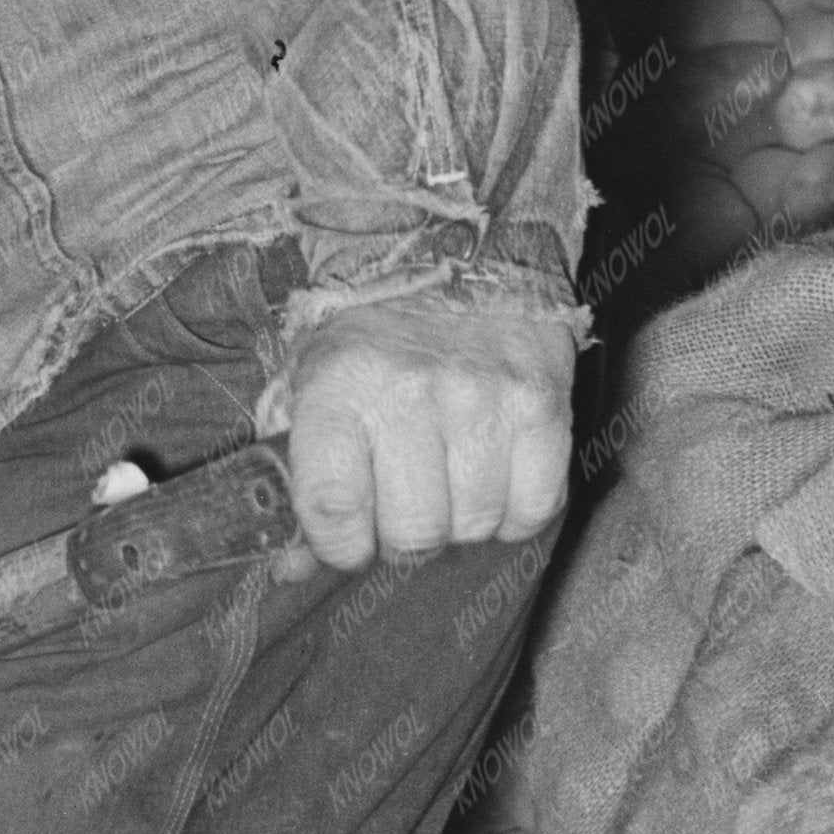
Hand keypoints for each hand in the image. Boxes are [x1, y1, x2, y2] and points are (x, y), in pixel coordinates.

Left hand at [268, 293, 575, 573]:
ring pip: (476, 524)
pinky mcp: (542, 404)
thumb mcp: (309, 393)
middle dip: (404, 537)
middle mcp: (411, 391)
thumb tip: (290, 570)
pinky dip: (515, 510)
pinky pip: (534, 506)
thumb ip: (295, 483)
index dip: (339, 546)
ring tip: (448, 480)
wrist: (454, 263)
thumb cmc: (372, 346)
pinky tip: (494, 476)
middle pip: (414, 531)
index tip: (347, 539)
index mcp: (340, 387)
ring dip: (461, 521)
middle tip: (403, 504)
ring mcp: (483, 398)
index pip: (335, 508)